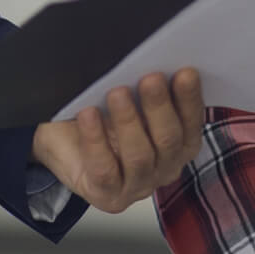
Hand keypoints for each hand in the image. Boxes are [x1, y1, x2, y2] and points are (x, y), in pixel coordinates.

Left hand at [32, 70, 203, 211]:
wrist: (62, 143)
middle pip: (169, 140)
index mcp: (179, 144)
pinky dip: (95, 139)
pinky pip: (104, 169)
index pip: (192, 123)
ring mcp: (138, 186)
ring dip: (129, 122)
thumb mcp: (126, 97)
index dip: (190, 98)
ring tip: (117, 93)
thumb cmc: (101, 117)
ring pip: (140, 156)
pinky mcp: (109, 195)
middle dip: (160, 106)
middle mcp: (165, 168)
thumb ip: (144, 85)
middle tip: (150, 78)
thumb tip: (153, 58)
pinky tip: (88, 115)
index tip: (185, 72)